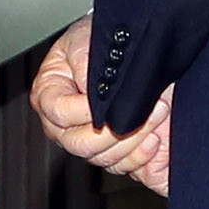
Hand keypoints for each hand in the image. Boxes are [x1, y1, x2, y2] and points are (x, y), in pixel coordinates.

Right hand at [31, 17, 170, 181]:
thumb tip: (92, 91)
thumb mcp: (88, 40)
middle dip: (115, 130)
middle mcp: (66, 126)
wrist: (137, 43)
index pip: (59, 113)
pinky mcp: (117, 154)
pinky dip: (142, 158)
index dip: (84, 109)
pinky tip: (154, 139)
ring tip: (157, 113)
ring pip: (104, 159)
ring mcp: (91, 142)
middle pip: (80, 145)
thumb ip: (85, 64)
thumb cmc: (103, 40)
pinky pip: (125, 169)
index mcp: (50, 96)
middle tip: (145, 108)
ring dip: (134, 141)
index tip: (110, 96)